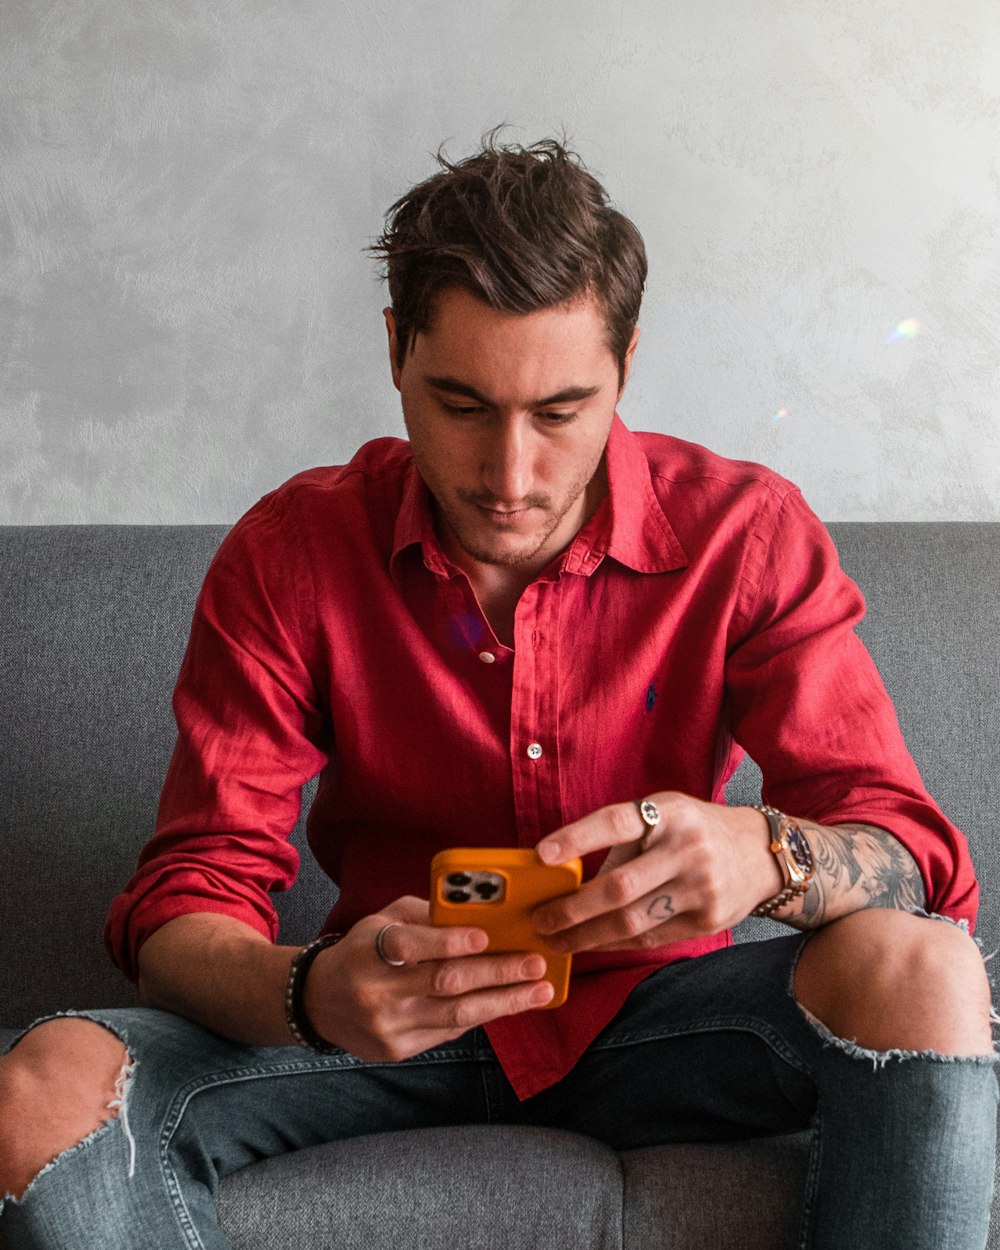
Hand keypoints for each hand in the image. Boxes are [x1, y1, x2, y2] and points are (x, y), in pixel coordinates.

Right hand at [304, 896, 553, 1061]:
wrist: (319, 1001)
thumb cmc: (362, 950)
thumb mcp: (383, 921)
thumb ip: (424, 914)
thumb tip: (476, 911)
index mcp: (371, 951)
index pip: (413, 946)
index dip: (451, 941)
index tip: (487, 936)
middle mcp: (378, 991)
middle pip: (445, 983)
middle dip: (497, 973)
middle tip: (535, 964)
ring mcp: (388, 1025)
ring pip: (455, 1014)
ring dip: (504, 1002)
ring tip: (538, 991)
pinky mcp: (397, 1049)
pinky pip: (448, 1031)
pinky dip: (481, 1015)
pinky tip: (508, 1003)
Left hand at [532, 794, 781, 952]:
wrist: (760, 853)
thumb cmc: (694, 830)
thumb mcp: (664, 813)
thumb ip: (623, 839)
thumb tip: (565, 876)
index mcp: (669, 813)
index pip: (615, 823)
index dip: (577, 838)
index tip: (541, 855)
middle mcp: (686, 848)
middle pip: (619, 887)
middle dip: (572, 909)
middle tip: (540, 920)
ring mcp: (700, 887)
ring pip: (632, 921)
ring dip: (587, 935)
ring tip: (557, 939)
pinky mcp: (707, 920)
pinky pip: (650, 937)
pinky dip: (615, 943)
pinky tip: (592, 944)